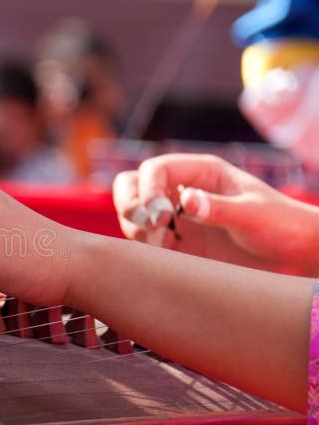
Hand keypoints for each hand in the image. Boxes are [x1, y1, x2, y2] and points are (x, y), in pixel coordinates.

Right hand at [113, 153, 318, 275]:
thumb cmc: (282, 225)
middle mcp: (181, 190)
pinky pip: (143, 238)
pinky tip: (168, 255)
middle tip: (152, 228)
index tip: (161, 217)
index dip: (148, 190)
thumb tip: (186, 201)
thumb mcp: (254, 215)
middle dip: (131, 205)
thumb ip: (219, 208)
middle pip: (131, 185)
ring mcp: (175, 216)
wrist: (294, 255)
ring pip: (132, 212)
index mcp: (200, 173)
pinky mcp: (174, 241)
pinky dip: (144, 246)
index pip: (155, 170)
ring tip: (163, 244)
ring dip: (135, 228)